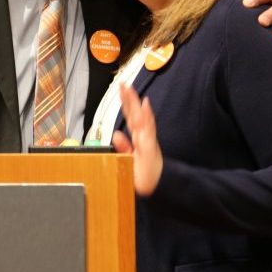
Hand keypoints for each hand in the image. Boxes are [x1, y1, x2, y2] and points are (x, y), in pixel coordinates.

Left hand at [110, 82, 162, 196]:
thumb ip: (124, 147)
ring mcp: (146, 139)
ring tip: (131, 89)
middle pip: (134, 113)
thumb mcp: (129, 159)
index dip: (125, 103)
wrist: (155, 188)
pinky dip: (147, 115)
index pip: (130, 117)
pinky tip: (145, 104)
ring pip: (140, 117)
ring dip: (135, 102)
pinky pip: (148, 128)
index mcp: (137, 138)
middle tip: (122, 83)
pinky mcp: (150, 146)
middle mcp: (142, 136)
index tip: (121, 90)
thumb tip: (116, 133)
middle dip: (128, 98)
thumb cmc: (144, 175)